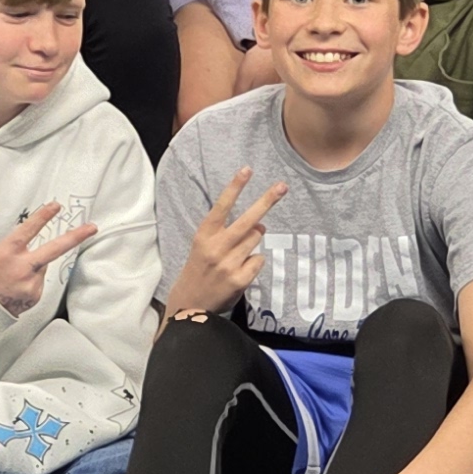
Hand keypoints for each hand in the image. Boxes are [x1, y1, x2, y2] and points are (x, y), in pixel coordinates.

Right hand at [0, 202, 101, 312]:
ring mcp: (30, 283)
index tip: (56, 206)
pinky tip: (15, 287)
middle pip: (54, 249)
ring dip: (32, 268)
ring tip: (12, 277)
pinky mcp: (35, 296)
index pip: (28, 230)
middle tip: (92, 228)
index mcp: (7, 252)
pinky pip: (37, 283)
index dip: (43, 217)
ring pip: (41, 267)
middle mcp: (21, 268)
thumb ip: (12, 246)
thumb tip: (29, 244)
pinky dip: (29, 282)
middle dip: (75, 237)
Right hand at [160, 171, 285, 320]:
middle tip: (282, 187)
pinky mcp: (240, 279)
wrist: (190, 303)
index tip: (247, 169)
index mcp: (204, 235)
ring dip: (254, 240)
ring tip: (238, 252)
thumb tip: (260, 225)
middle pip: (248, 220)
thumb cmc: (200, 269)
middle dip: (267, 201)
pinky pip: (259, 260)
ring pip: (256, 239)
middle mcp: (216, 247)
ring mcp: (229, 264)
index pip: (222, 206)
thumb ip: (227, 233)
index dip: (235, 187)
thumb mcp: (203, 246)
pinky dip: (254, 262)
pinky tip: (240, 270)